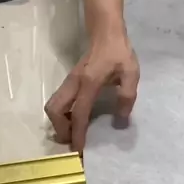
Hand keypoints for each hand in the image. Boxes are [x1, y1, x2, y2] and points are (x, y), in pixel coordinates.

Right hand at [45, 34, 139, 153]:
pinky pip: (58, 101)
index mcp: (89, 84)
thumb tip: (121, 120)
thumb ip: (127, 96)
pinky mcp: (69, 81)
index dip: (78, 134)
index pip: (79, 114)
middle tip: (73, 141)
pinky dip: (61, 114)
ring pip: (52, 106)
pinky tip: (74, 121)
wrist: (106, 33)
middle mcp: (73, 84)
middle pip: (54, 110)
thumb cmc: (119, 53)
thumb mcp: (131, 74)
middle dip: (61, 129)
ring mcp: (69, 82)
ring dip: (58, 122)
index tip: (80, 150)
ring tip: (73, 134)